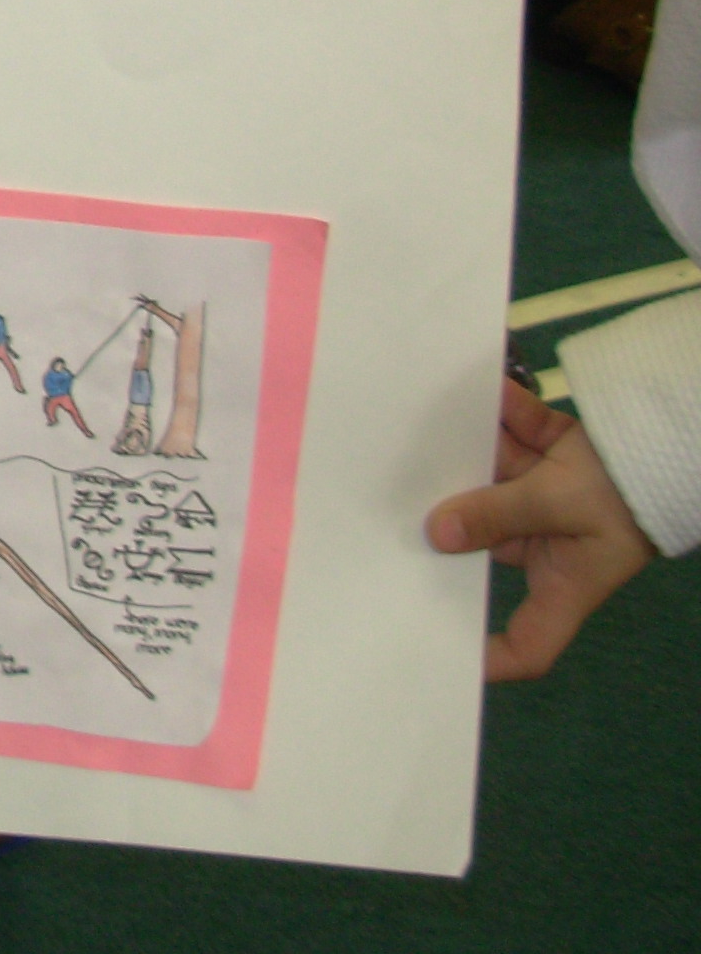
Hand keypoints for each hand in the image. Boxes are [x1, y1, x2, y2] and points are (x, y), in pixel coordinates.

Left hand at [426, 376, 654, 681]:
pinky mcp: (549, 450)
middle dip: (442, 523)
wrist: (675, 432)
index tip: (441, 653)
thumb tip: (439, 533)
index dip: (490, 658)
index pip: (527, 644)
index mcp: (562, 581)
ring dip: (459, 455)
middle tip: (379, 517)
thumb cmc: (629, 488)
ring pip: (486, 479)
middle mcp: (548, 543)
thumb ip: (498, 513)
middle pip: (482, 542)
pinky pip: (509, 431)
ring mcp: (545, 497)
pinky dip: (496, 412)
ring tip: (400, 445)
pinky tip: (473, 392)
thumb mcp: (563, 505)